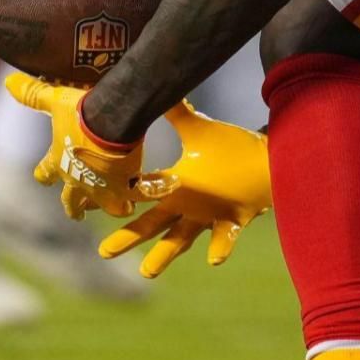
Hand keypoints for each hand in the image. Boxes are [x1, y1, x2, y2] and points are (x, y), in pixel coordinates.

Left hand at [3, 72, 144, 219]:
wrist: (111, 121)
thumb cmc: (81, 111)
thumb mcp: (55, 100)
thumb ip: (33, 94)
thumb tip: (8, 82)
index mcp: (59, 162)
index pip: (44, 174)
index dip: (44, 175)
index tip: (44, 178)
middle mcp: (78, 181)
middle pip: (72, 202)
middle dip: (75, 208)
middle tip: (78, 214)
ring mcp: (103, 187)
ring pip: (104, 207)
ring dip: (111, 207)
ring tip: (120, 208)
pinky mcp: (126, 187)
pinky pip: (136, 197)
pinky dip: (145, 195)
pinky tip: (156, 193)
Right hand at [100, 101, 270, 277]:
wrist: (267, 158)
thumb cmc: (231, 148)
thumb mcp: (199, 128)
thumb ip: (177, 112)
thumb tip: (156, 87)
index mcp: (177, 185)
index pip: (142, 194)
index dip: (120, 199)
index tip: (92, 205)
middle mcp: (189, 205)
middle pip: (154, 225)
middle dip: (129, 238)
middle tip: (103, 252)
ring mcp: (210, 215)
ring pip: (182, 239)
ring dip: (165, 254)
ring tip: (146, 272)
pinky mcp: (235, 219)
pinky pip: (226, 237)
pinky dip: (219, 248)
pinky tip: (212, 260)